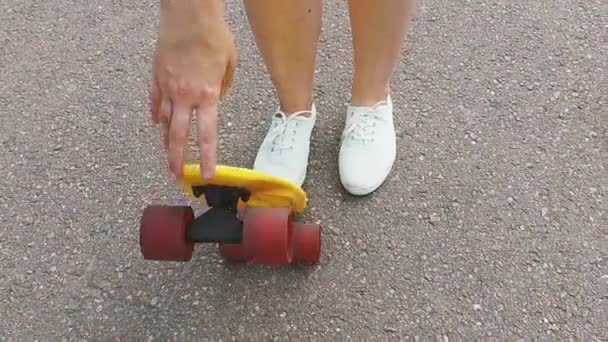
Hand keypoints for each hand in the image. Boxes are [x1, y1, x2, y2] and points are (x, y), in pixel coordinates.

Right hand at [150, 0, 235, 178]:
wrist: (189, 15)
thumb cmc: (215, 37)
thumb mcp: (230, 65)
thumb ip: (223, 88)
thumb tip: (215, 101)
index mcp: (208, 95)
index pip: (207, 135)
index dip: (208, 157)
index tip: (207, 174)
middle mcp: (185, 96)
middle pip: (178, 135)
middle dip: (177, 158)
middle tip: (176, 175)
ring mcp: (167, 87)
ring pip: (164, 121)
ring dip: (166, 141)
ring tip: (167, 156)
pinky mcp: (156, 76)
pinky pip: (154, 101)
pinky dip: (155, 114)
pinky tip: (156, 125)